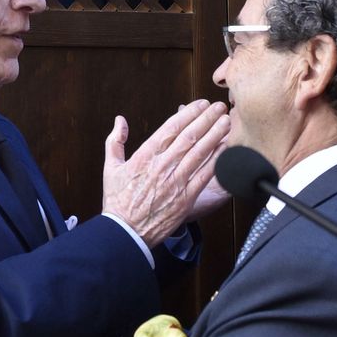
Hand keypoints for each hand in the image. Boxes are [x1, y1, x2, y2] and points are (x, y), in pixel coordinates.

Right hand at [102, 99, 230, 245]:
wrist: (126, 232)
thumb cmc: (118, 201)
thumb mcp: (110, 168)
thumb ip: (115, 141)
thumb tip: (120, 121)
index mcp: (144, 156)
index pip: (170, 128)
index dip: (188, 113)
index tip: (200, 104)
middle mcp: (162, 166)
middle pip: (189, 136)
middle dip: (207, 119)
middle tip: (219, 107)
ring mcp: (175, 182)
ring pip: (199, 152)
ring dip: (215, 134)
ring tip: (226, 121)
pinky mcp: (186, 198)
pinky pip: (205, 175)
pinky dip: (216, 160)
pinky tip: (225, 148)